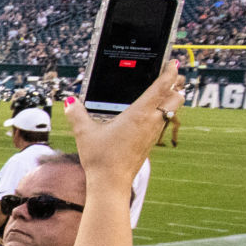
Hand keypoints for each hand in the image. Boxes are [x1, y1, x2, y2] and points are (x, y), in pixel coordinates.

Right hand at [66, 55, 181, 178]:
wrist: (111, 182)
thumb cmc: (101, 158)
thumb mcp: (84, 133)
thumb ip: (76, 114)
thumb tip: (70, 101)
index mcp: (140, 114)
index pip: (162, 87)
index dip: (170, 73)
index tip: (173, 63)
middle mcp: (151, 122)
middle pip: (176, 98)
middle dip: (176, 85)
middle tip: (171, 76)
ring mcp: (153, 133)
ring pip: (172, 110)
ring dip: (171, 99)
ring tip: (165, 91)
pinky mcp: (151, 142)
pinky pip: (163, 121)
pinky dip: (163, 112)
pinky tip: (151, 113)